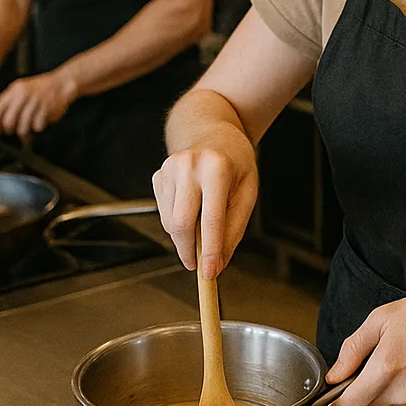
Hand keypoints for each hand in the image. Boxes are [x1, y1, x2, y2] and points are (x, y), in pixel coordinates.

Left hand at [0, 71, 75, 138]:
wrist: (62, 82)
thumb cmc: (40, 89)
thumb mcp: (20, 91)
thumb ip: (7, 103)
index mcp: (14, 90)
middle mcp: (23, 95)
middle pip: (9, 122)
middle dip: (11, 130)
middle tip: (17, 129)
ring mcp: (35, 101)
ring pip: (23, 127)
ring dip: (26, 130)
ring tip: (31, 125)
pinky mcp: (47, 108)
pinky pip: (37, 126)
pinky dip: (39, 127)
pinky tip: (41, 120)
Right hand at [152, 138, 257, 277]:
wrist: (212, 131)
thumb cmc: (235, 163)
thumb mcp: (247, 192)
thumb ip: (233, 229)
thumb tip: (217, 264)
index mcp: (217, 168)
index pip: (211, 220)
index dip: (209, 251)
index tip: (209, 274)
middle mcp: (189, 165)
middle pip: (182, 224)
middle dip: (189, 251)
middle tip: (199, 265)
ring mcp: (169, 169)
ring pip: (170, 222)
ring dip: (184, 237)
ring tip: (202, 223)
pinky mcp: (158, 175)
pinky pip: (164, 213)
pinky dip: (177, 221)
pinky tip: (192, 206)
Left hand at [326, 280, 405, 405]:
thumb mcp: (380, 319)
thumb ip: (352, 350)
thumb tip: (334, 375)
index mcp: (386, 368)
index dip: (337, 401)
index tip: (338, 391)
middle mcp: (403, 391)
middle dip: (363, 391)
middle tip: (377, 363)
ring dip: (387, 391)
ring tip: (405, 360)